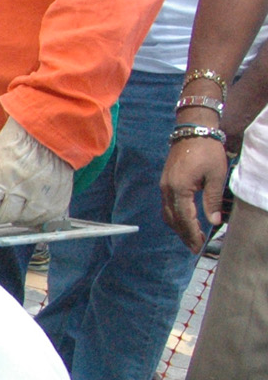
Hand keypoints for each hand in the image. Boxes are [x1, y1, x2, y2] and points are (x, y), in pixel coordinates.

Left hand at [0, 117, 73, 229]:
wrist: (48, 134)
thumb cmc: (16, 142)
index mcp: (0, 178)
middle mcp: (21, 190)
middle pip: (1, 218)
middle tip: (0, 201)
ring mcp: (41, 198)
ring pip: (20, 221)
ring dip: (15, 213)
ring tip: (18, 198)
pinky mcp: (57, 202)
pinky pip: (40, 220)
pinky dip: (33, 215)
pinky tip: (31, 202)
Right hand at [161, 135, 227, 251]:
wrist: (192, 132)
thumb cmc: (207, 152)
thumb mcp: (216, 176)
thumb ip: (212, 200)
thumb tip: (213, 222)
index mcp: (180, 188)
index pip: (185, 218)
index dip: (192, 233)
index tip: (199, 246)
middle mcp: (167, 190)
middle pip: (173, 219)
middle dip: (184, 234)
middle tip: (195, 247)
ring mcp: (164, 186)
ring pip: (167, 214)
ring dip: (178, 227)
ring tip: (190, 237)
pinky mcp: (165, 183)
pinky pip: (166, 206)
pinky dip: (174, 217)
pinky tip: (183, 221)